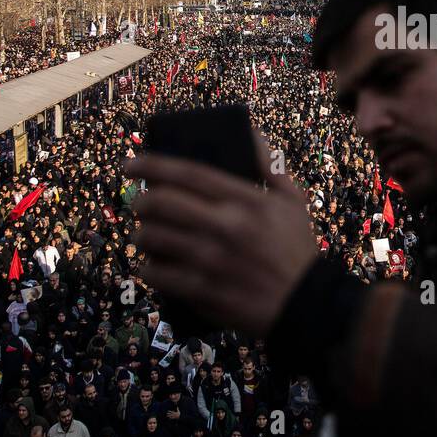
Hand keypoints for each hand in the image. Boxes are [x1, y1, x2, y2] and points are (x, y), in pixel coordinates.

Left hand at [126, 133, 314, 337]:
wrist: (305, 304)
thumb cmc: (296, 248)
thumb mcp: (293, 200)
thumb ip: (270, 165)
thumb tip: (250, 132)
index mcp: (245, 200)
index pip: (188, 173)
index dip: (152, 164)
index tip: (131, 163)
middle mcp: (225, 226)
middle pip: (162, 202)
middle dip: (141, 201)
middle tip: (140, 203)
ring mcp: (211, 260)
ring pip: (153, 237)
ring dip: (142, 234)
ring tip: (147, 235)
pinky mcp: (203, 291)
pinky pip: (157, 274)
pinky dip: (149, 267)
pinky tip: (154, 265)